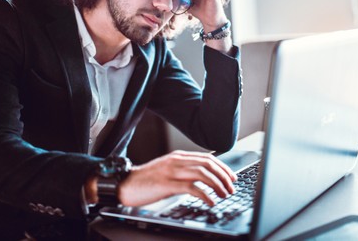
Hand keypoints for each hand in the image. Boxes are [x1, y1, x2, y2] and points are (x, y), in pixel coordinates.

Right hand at [118, 150, 236, 206]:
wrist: (125, 184)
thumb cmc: (146, 179)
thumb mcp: (167, 169)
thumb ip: (183, 169)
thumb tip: (203, 176)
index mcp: (178, 156)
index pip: (207, 158)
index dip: (223, 167)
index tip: (231, 177)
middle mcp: (177, 161)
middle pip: (208, 164)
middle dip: (224, 176)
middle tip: (231, 187)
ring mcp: (173, 172)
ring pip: (203, 174)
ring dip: (218, 185)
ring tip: (224, 195)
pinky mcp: (168, 184)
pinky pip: (192, 188)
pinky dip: (206, 195)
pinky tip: (211, 201)